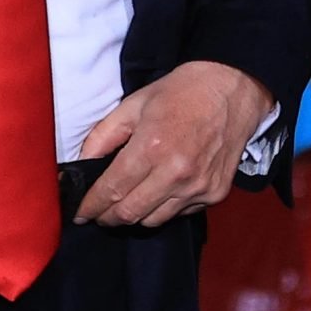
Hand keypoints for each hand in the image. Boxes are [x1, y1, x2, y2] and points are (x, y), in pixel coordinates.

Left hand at [75, 59, 273, 225]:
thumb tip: (82, 162)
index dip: (92, 206)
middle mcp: (177, 173)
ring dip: (135, 216)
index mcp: (152, 147)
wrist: (230, 91)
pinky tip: (157, 191)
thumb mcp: (133, 105)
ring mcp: (199, 187)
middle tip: (97, 213)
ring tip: (125, 202)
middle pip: (132, 213)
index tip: (80, 213)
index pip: (113, 189)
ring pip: (155, 220)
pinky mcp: (215, 194)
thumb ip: (103, 136)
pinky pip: (180, 213)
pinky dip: (163, 208)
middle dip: (108, 217)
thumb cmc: (180, 93)